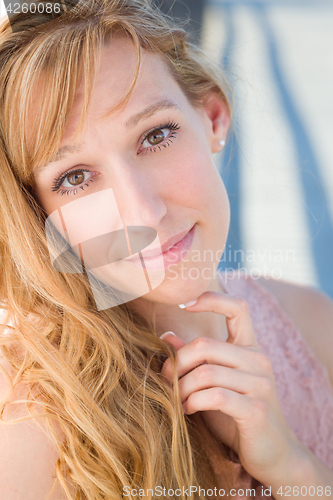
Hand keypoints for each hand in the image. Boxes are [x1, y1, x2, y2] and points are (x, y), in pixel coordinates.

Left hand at [160, 291, 299, 486]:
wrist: (273, 453)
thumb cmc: (237, 414)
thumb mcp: (214, 383)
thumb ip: (195, 359)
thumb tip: (166, 336)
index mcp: (250, 348)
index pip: (238, 308)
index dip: (211, 299)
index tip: (184, 305)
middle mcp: (258, 360)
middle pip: (205, 344)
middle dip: (176, 363)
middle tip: (164, 379)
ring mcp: (260, 384)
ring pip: (205, 372)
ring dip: (181, 388)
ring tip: (176, 400)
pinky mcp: (256, 409)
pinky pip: (213, 396)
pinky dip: (192, 403)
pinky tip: (187, 410)